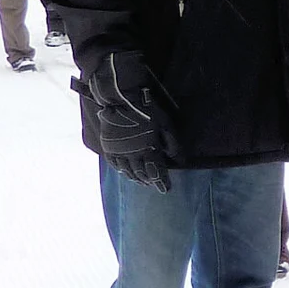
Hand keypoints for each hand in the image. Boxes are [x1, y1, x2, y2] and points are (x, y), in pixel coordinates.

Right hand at [85, 51, 172, 191]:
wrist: (121, 98)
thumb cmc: (148, 109)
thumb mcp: (166, 124)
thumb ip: (173, 144)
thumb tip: (179, 161)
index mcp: (148, 150)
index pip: (156, 172)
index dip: (161, 182)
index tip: (166, 189)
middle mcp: (132, 154)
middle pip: (141, 174)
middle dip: (149, 181)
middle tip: (154, 185)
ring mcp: (119, 151)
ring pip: (127, 171)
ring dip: (135, 179)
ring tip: (142, 182)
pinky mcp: (109, 146)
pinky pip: (114, 164)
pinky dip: (121, 171)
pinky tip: (124, 173)